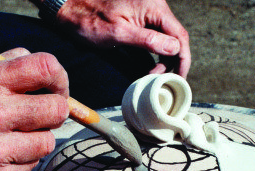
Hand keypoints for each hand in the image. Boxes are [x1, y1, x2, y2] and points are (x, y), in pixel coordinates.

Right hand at [0, 48, 68, 170]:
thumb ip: (3, 67)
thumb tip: (46, 69)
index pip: (47, 68)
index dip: (59, 78)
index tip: (55, 86)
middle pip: (58, 110)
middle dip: (54, 112)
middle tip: (41, 114)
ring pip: (48, 141)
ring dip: (37, 138)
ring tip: (14, 135)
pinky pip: (32, 163)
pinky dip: (23, 158)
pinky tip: (2, 154)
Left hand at [57, 0, 190, 77]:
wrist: (71, 8)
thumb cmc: (90, 18)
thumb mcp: (119, 33)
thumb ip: (148, 41)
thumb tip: (174, 49)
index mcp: (153, 7)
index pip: (179, 36)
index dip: (183, 59)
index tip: (179, 77)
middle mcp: (154, 7)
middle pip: (175, 38)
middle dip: (173, 61)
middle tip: (161, 79)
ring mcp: (148, 13)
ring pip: (166, 39)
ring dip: (164, 59)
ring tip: (154, 75)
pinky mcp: (140, 19)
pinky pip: (156, 38)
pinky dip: (156, 54)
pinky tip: (151, 66)